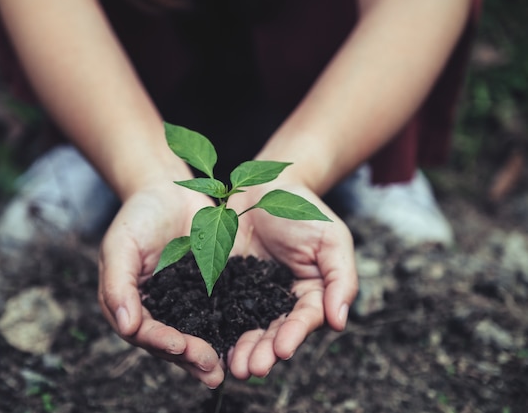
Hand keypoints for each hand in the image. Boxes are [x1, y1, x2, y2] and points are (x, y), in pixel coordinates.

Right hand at [97, 184, 225, 387]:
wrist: (169, 193)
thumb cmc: (138, 216)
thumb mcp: (121, 245)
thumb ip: (118, 284)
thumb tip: (125, 326)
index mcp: (129, 304)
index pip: (143, 332)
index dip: (161, 341)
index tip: (180, 346)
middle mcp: (156, 311)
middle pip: (170, 342)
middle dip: (189, 356)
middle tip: (211, 367)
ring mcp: (183, 304)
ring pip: (195, 336)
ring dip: (208, 354)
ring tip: (225, 370)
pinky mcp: (208, 294)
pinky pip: (217, 316)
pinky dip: (228, 331)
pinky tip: (243, 342)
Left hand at [226, 182, 357, 379]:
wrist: (263, 186)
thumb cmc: (303, 209)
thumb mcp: (331, 238)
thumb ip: (341, 278)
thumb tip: (339, 321)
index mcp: (312, 293)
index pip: (305, 319)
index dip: (294, 335)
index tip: (283, 350)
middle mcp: (282, 301)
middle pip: (275, 332)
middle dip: (265, 352)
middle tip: (252, 369)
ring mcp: (253, 296)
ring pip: (250, 328)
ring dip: (244, 350)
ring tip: (235, 368)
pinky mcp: (228, 288)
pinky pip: (224, 311)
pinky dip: (220, 330)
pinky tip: (214, 346)